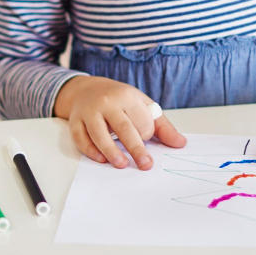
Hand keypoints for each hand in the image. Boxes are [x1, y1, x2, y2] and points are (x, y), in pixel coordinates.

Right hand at [53, 76, 185, 169]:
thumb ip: (162, 126)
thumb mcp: (142, 105)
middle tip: (145, 165)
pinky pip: (81, 138)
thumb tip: (180, 144)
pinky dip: (90, 150)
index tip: (146, 140)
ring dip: (111, 151)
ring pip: (99, 134)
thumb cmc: (118, 99)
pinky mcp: (75, 121)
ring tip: (122, 164)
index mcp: (126, 96)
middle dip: (136, 149)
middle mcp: (107, 102)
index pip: (140, 120)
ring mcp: (89, 111)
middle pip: (123, 128)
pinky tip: (101, 159)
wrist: (86, 89)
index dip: (146, 134)